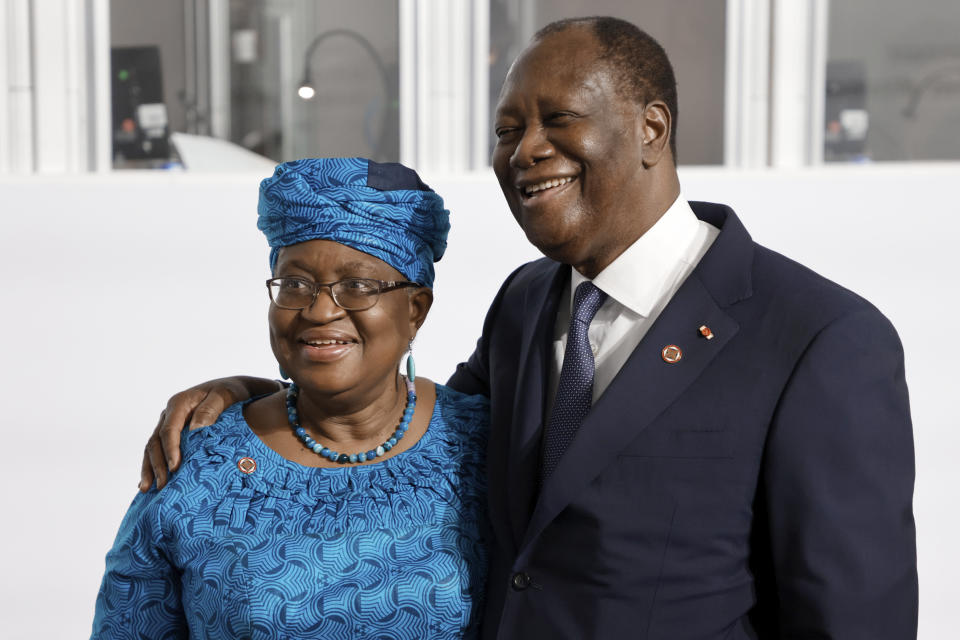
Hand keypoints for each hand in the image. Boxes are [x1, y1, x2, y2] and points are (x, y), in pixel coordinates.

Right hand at [139, 376, 282, 490]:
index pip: (169, 430)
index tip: (175, 469)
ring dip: (150, 469)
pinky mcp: (172, 434)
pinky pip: (157, 451)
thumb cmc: (230, 392)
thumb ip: (210, 409)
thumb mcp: (224, 396)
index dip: (170, 450)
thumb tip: (195, 429)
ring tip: (147, 489)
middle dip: (158, 465)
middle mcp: (169, 414)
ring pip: (152, 448)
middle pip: (156, 442)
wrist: (233, 389)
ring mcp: (168, 424)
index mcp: (180, 403)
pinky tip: (149, 485)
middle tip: (163, 486)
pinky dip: (152, 467)